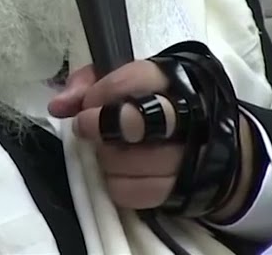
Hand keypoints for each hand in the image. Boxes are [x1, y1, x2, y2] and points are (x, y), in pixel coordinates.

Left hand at [49, 61, 256, 218]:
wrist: (212, 147)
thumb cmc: (156, 106)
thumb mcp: (128, 82)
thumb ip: (90, 83)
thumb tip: (58, 105)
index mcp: (173, 80)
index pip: (132, 79)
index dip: (100, 93)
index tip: (86, 103)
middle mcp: (187, 116)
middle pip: (138, 122)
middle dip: (102, 125)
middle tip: (86, 128)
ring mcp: (188, 156)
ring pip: (129, 162)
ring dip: (107, 158)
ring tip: (109, 151)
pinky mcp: (182, 190)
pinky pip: (134, 192)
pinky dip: (117, 184)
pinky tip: (119, 174)